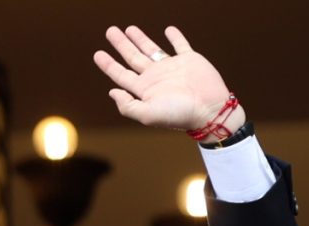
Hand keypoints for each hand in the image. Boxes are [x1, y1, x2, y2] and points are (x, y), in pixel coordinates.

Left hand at [93, 26, 244, 137]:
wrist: (210, 110)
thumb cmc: (180, 115)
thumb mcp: (149, 114)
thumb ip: (128, 106)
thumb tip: (112, 91)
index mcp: (145, 90)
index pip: (121, 75)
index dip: (108, 65)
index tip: (98, 53)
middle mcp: (156, 78)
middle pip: (133, 58)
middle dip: (121, 44)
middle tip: (110, 31)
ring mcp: (173, 68)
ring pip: (152, 49)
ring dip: (140, 39)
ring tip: (129, 29)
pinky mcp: (189, 60)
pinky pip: (180, 45)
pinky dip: (175, 37)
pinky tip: (169, 31)